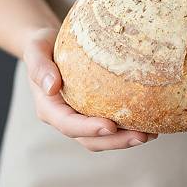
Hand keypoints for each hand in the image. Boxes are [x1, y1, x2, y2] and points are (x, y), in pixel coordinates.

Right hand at [22, 27, 158, 150]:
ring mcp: (81, 117)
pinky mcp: (94, 112)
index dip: (89, 129)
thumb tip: (51, 87)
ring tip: (151, 134)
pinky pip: (112, 125)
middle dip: (116, 141)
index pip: (68, 124)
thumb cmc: (42, 45)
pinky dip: (129, 127)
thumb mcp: (36, 49)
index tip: (110, 126)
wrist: (48, 46)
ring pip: (103, 138)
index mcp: (49, 108)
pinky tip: (150, 121)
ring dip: (126, 139)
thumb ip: (39, 67)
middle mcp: (65, 118)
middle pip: (90, 139)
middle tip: (142, 136)